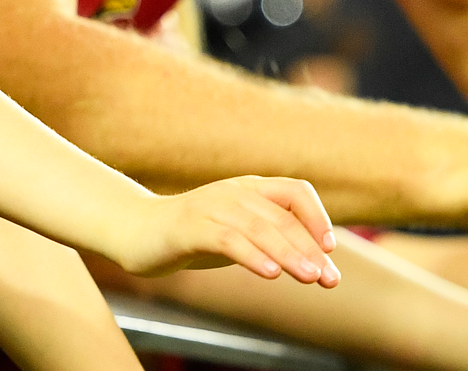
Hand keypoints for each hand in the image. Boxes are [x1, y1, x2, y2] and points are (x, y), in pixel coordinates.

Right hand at [103, 175, 341, 285]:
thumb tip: (316, 261)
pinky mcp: (189, 228)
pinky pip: (227, 239)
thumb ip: (270, 238)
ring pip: (259, 228)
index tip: (330, 249)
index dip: (318, 217)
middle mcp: (233, 192)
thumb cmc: (195, 235)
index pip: (296, 191)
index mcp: (249, 188)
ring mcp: (210, 207)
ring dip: (289, 254)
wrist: (137, 231)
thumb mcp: (238, 232)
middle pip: (282, 217)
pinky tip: (270, 273)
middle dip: (310, 249)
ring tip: (310, 277)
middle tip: (330, 279)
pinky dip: (252, 256)